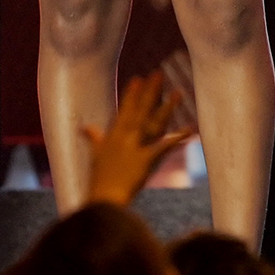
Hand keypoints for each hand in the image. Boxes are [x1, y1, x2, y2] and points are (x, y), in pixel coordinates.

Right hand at [83, 70, 193, 206]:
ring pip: (154, 123)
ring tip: (178, 92)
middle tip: (159, 73)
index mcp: (113, 136)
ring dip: (167, 107)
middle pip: (140, 110)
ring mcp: (135, 148)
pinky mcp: (145, 160)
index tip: (138, 78)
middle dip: (150, 92)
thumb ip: (94, 138)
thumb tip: (85, 127)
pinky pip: (164, 147)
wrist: (103, 200)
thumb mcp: (96, 156)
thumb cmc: (99, 180)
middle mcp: (125, 138)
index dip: (132, 94)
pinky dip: (177, 138)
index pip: (124, 110)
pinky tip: (189, 129)